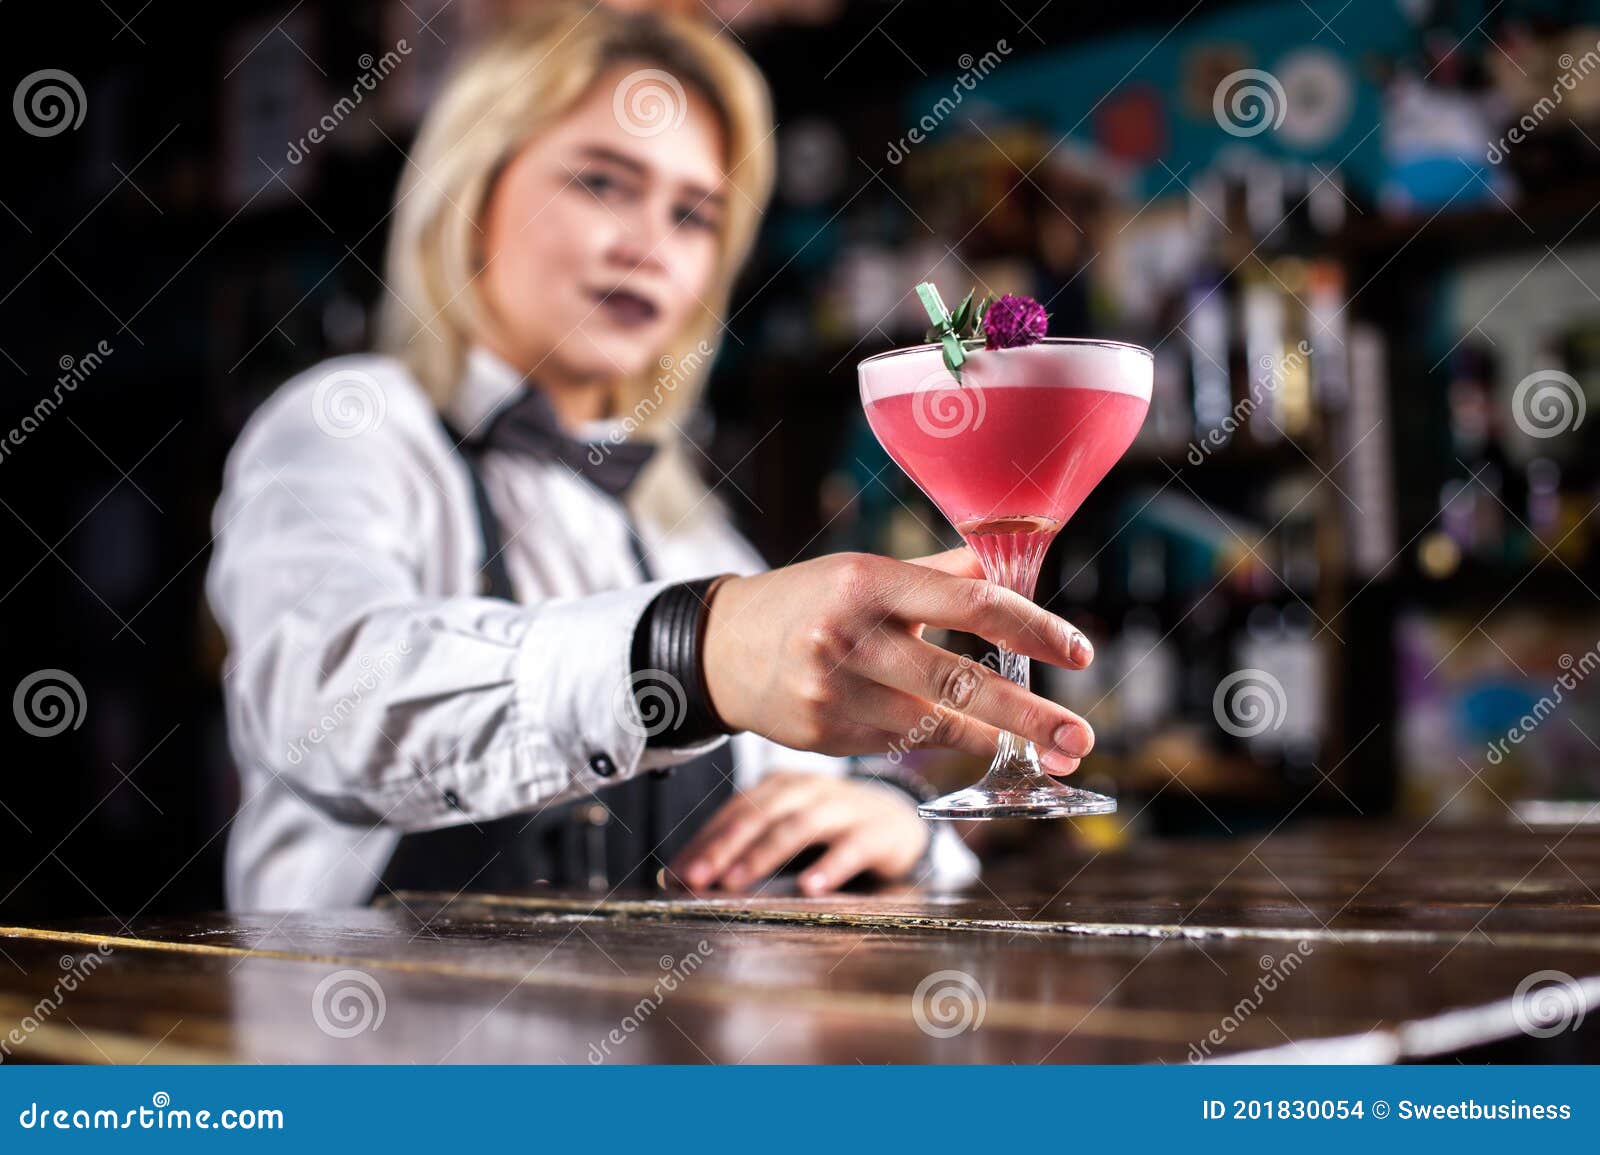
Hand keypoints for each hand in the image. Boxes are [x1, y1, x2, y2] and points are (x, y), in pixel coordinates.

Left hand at [670, 771, 930, 895]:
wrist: (898, 823)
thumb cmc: (829, 829)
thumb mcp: (786, 829)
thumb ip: (742, 847)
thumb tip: (675, 878)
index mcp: (780, 786)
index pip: (735, 811)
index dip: (704, 840)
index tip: (677, 874)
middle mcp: (809, 789)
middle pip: (760, 815)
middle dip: (724, 847)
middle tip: (697, 880)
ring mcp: (846, 807)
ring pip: (799, 825)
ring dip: (764, 855)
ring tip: (737, 883)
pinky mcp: (879, 832)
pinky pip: (853, 847)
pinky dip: (831, 866)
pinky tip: (811, 888)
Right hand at [701, 549, 1092, 773]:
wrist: (720, 649)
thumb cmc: (809, 601)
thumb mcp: (866, 571)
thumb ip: (941, 573)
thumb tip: (1011, 560)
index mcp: (869, 580)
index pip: (970, 603)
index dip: (1033, 629)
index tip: (1080, 653)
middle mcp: (850, 634)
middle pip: (960, 680)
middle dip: (1030, 715)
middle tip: (1080, 741)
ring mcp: (834, 690)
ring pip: (935, 724)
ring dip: (992, 738)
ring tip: (1041, 749)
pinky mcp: (825, 733)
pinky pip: (902, 745)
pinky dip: (934, 740)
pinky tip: (949, 733)